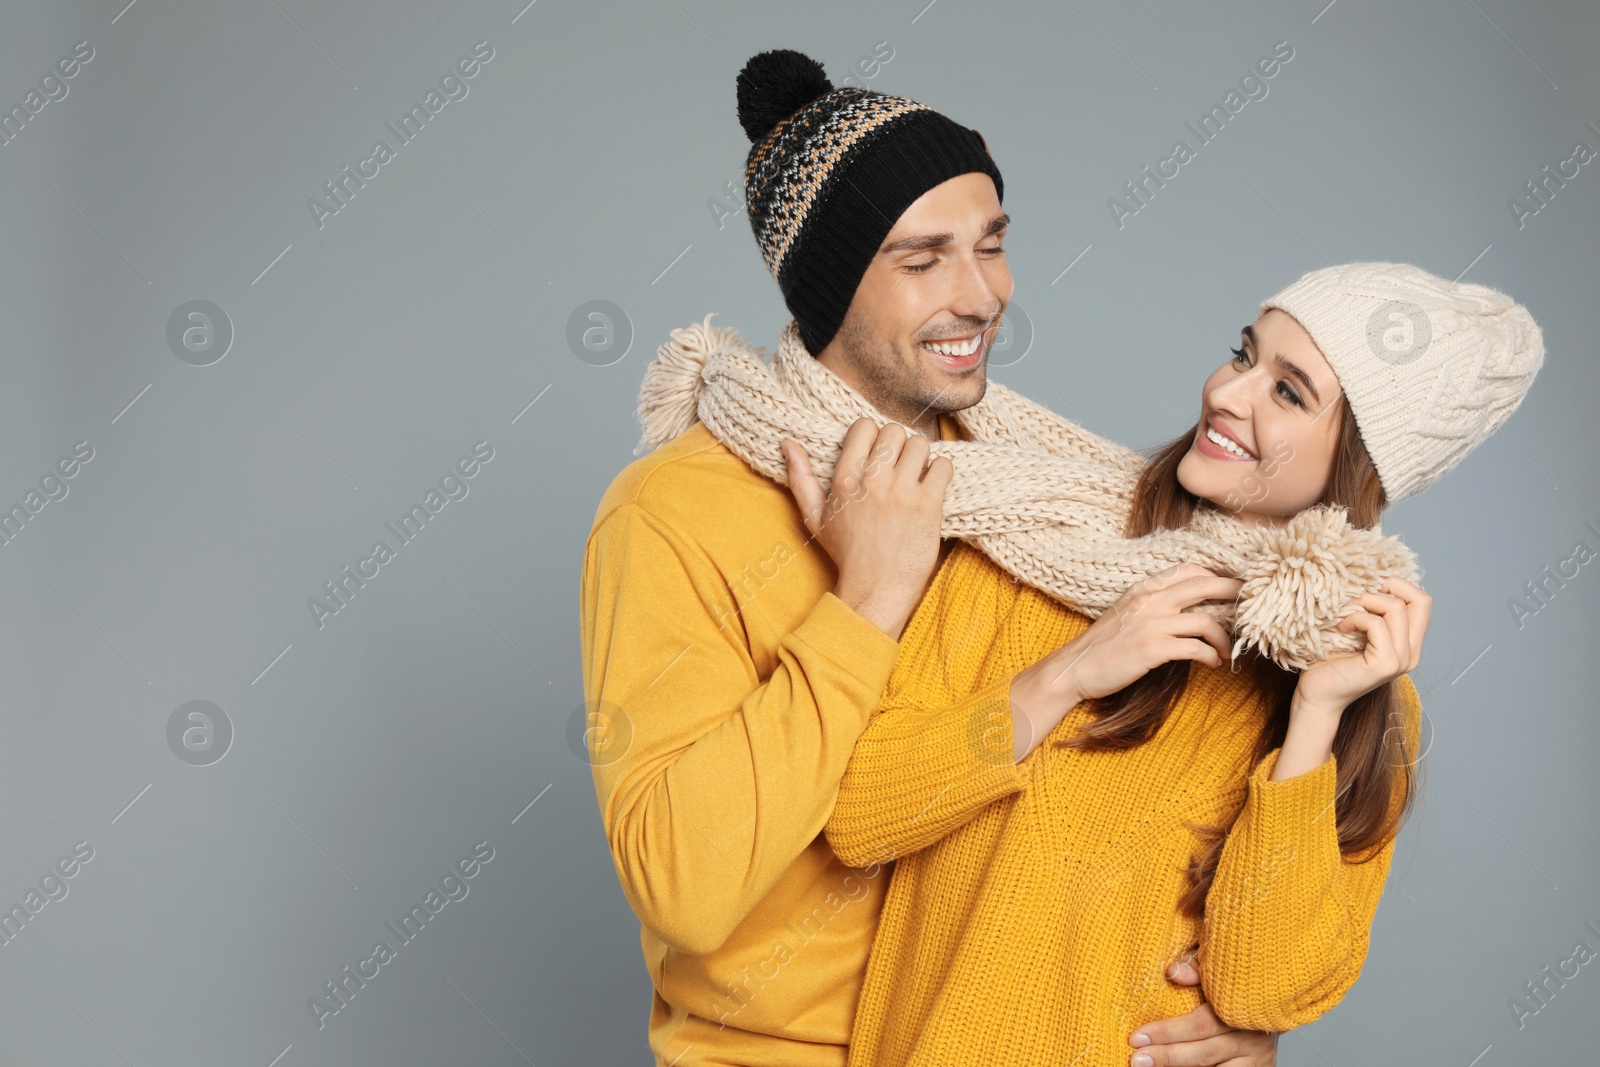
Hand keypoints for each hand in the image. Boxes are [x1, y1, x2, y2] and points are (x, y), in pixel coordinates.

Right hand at [781, 418, 952, 640]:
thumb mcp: (815, 516)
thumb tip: (788, 444)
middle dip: (899, 444)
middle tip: (899, 465)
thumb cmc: (847, 553)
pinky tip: (931, 488)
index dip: (874, 435)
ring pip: (920, 444)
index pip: (865, 425)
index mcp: (845, 480)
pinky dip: (941, 473)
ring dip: (921, 457)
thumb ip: (801, 477)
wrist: (875, 589)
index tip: (877, 454)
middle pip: (895, 430)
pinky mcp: (928, 505)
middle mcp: (872, 482)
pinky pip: (943, 466)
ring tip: (916, 476)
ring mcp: (902, 492)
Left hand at [1125, 949, 1277, 1065]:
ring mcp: (1258, 1057)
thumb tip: (1173, 973)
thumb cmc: (1233, 981)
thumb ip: (1195, 968)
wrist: (1270, 998)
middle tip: (1137, 1060)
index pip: (1199, 1024)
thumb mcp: (1216, 967)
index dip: (1167, 1032)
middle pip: (1205, 1052)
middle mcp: (1252, 1035)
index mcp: (1240, 1005)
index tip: (1137, 1037)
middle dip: (1168, 1056)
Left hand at [1294, 576, 1431, 715]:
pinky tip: (1340, 627)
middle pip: (1421, 601)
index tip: (1370, 586)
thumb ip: (1373, 613)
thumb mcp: (1357, 631)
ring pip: (1396, 609)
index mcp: (1408, 643)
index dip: (1399, 585)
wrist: (1317, 695)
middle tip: (1359, 594)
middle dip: (1388, 586)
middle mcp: (1411, 653)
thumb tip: (1372, 579)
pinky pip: (1376, 624)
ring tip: (1344, 612)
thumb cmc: (1330, 661)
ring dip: (1366, 601)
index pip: (1423, 601)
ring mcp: (1401, 660)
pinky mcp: (1385, 665)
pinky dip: (1356, 618)